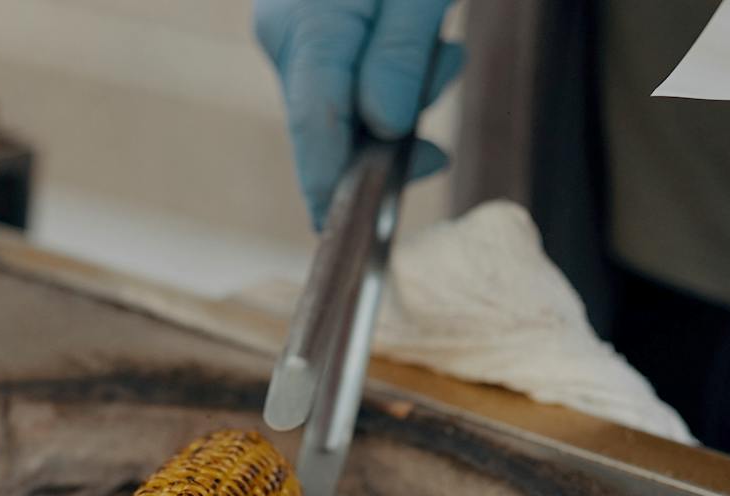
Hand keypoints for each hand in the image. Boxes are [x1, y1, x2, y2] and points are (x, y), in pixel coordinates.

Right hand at [254, 0, 465, 226]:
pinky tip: (429, 49)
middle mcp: (286, 38)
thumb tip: (383, 126)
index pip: (315, 125)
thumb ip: (399, 55)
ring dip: (402, 103)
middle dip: (388, 141)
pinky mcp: (312, 40)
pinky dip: (391, 82)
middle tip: (436, 155)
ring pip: (346, 109)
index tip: (347, 233)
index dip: (331, 187)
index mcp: (304, 26)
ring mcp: (295, 39)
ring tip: (443, 54)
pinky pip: (349, 84)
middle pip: (330, 126)